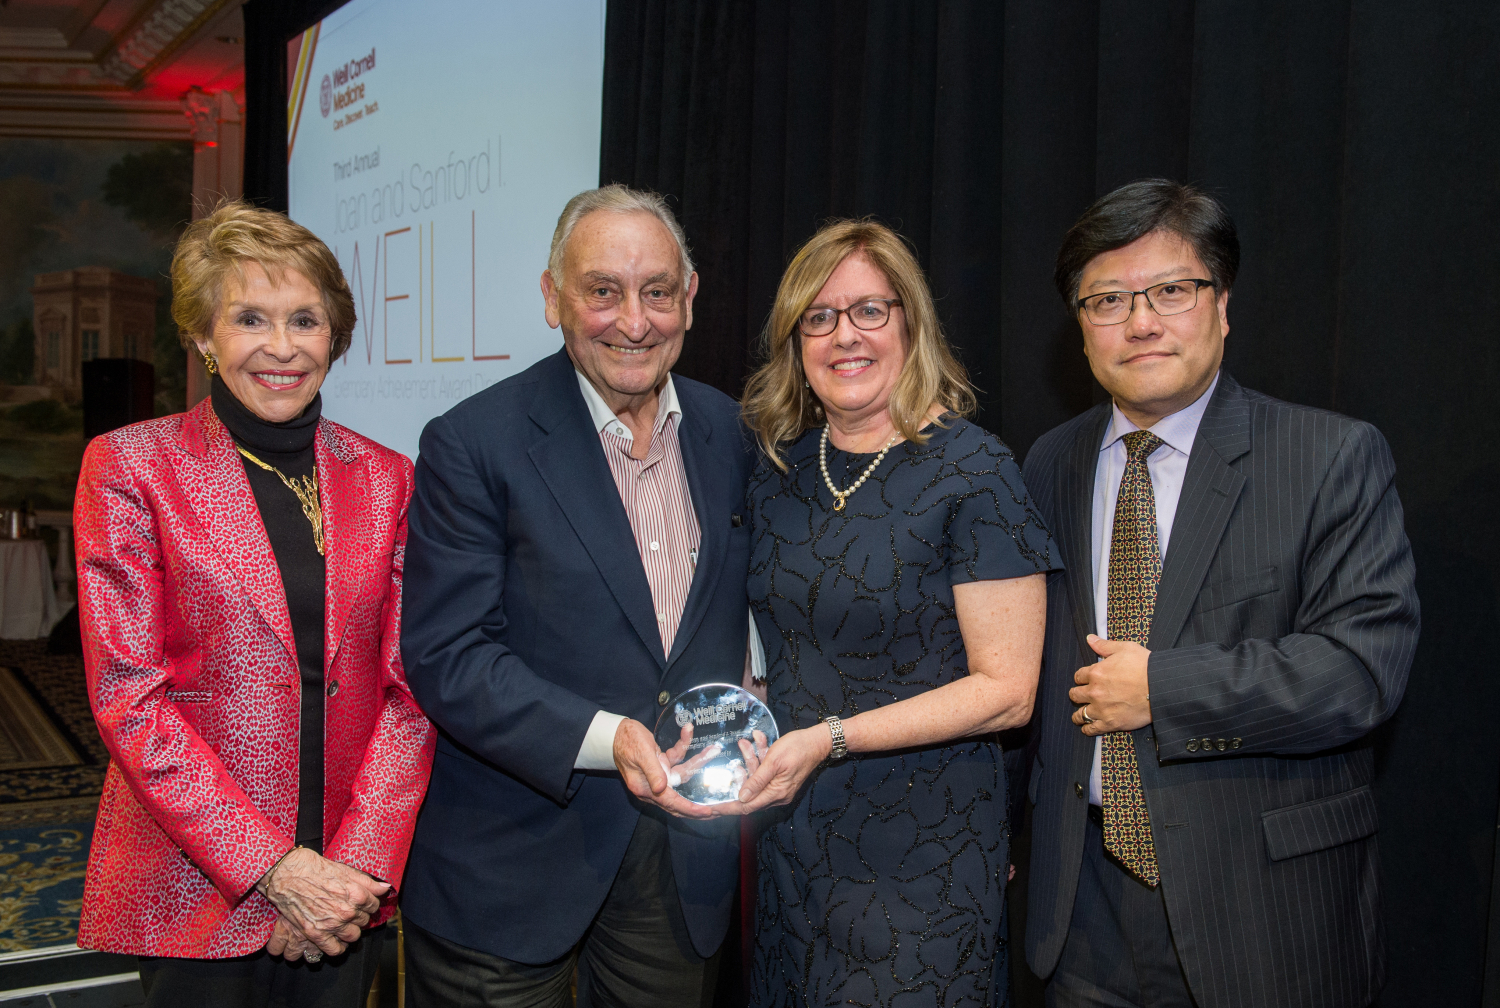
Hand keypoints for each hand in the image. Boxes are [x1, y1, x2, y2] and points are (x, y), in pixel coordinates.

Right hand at [256, 848, 388, 956]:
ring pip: (353, 937)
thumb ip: (367, 882)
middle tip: (349, 911)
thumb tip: (385, 888)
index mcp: (357, 894)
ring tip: (343, 925)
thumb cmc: (314, 868)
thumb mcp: (345, 870)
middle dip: (359, 916)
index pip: (374, 906)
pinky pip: (335, 950)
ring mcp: (332, 925)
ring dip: (350, 931)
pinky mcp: (316, 934)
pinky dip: (338, 947)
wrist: (286, 874)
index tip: (362, 903)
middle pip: (364, 922)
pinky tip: (336, 940)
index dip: (368, 904)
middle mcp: (347, 912)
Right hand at [612, 718, 714, 819]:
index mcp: (646, 788)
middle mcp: (652, 786)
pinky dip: (683, 745)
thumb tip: (662, 789)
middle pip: (681, 796)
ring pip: (683, 774)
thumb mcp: (641, 754)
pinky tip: (687, 730)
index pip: (672, 803)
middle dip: (700, 799)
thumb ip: (652, 771)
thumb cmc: (626, 741)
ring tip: (712, 749)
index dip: (690, 808)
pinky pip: (676, 758)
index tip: (707, 812)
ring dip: (698, 761)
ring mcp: (657, 775)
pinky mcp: (660, 764)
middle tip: (719, 808)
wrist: (614, 732)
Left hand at [712, 725, 829, 815]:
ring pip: (756, 778)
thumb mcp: (774, 761)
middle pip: (749, 791)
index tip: (711, 809)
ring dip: (751, 760)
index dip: (728, 807)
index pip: (746, 807)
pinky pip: (764, 774)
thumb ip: (757, 780)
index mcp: (776, 793)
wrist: (818, 741)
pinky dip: (759, 759)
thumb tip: (741, 798)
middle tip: (739, 750)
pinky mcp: (780, 780)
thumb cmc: (797, 748)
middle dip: (741, 772)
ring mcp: (779, 788)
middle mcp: (778, 795)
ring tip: (747, 742)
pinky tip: (759, 741)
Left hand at [1069, 634, 1151, 736]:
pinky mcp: (1111, 723)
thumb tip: (1090, 638)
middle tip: (1081, 696)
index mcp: (1096, 673)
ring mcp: (1101, 709)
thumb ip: (1104, 645)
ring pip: (1080, 714)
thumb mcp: (1125, 648)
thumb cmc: (1145, 666)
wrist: (1161, 686)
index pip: (1078, 676)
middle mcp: (1095, 691)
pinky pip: (1092, 729)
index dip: (1081, 678)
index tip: (1085, 680)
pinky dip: (1088, 730)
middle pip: (1075, 695)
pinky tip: (1087, 729)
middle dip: (1077, 695)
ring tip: (1079, 716)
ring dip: (1079, 715)